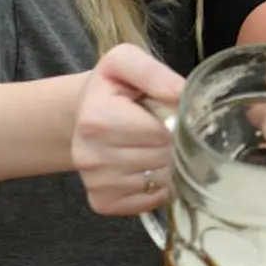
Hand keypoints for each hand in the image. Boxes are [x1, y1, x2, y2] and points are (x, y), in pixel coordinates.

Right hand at [71, 44, 184, 215]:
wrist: (83, 114)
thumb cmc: (112, 88)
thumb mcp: (125, 62)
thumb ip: (154, 73)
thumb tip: (182, 93)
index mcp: (98, 120)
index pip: (163, 133)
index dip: (177, 123)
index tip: (171, 113)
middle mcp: (91, 157)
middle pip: (163, 159)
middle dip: (175, 144)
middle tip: (166, 129)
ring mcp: (96, 184)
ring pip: (161, 181)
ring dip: (169, 164)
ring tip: (156, 145)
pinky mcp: (103, 203)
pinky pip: (150, 201)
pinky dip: (159, 186)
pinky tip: (149, 165)